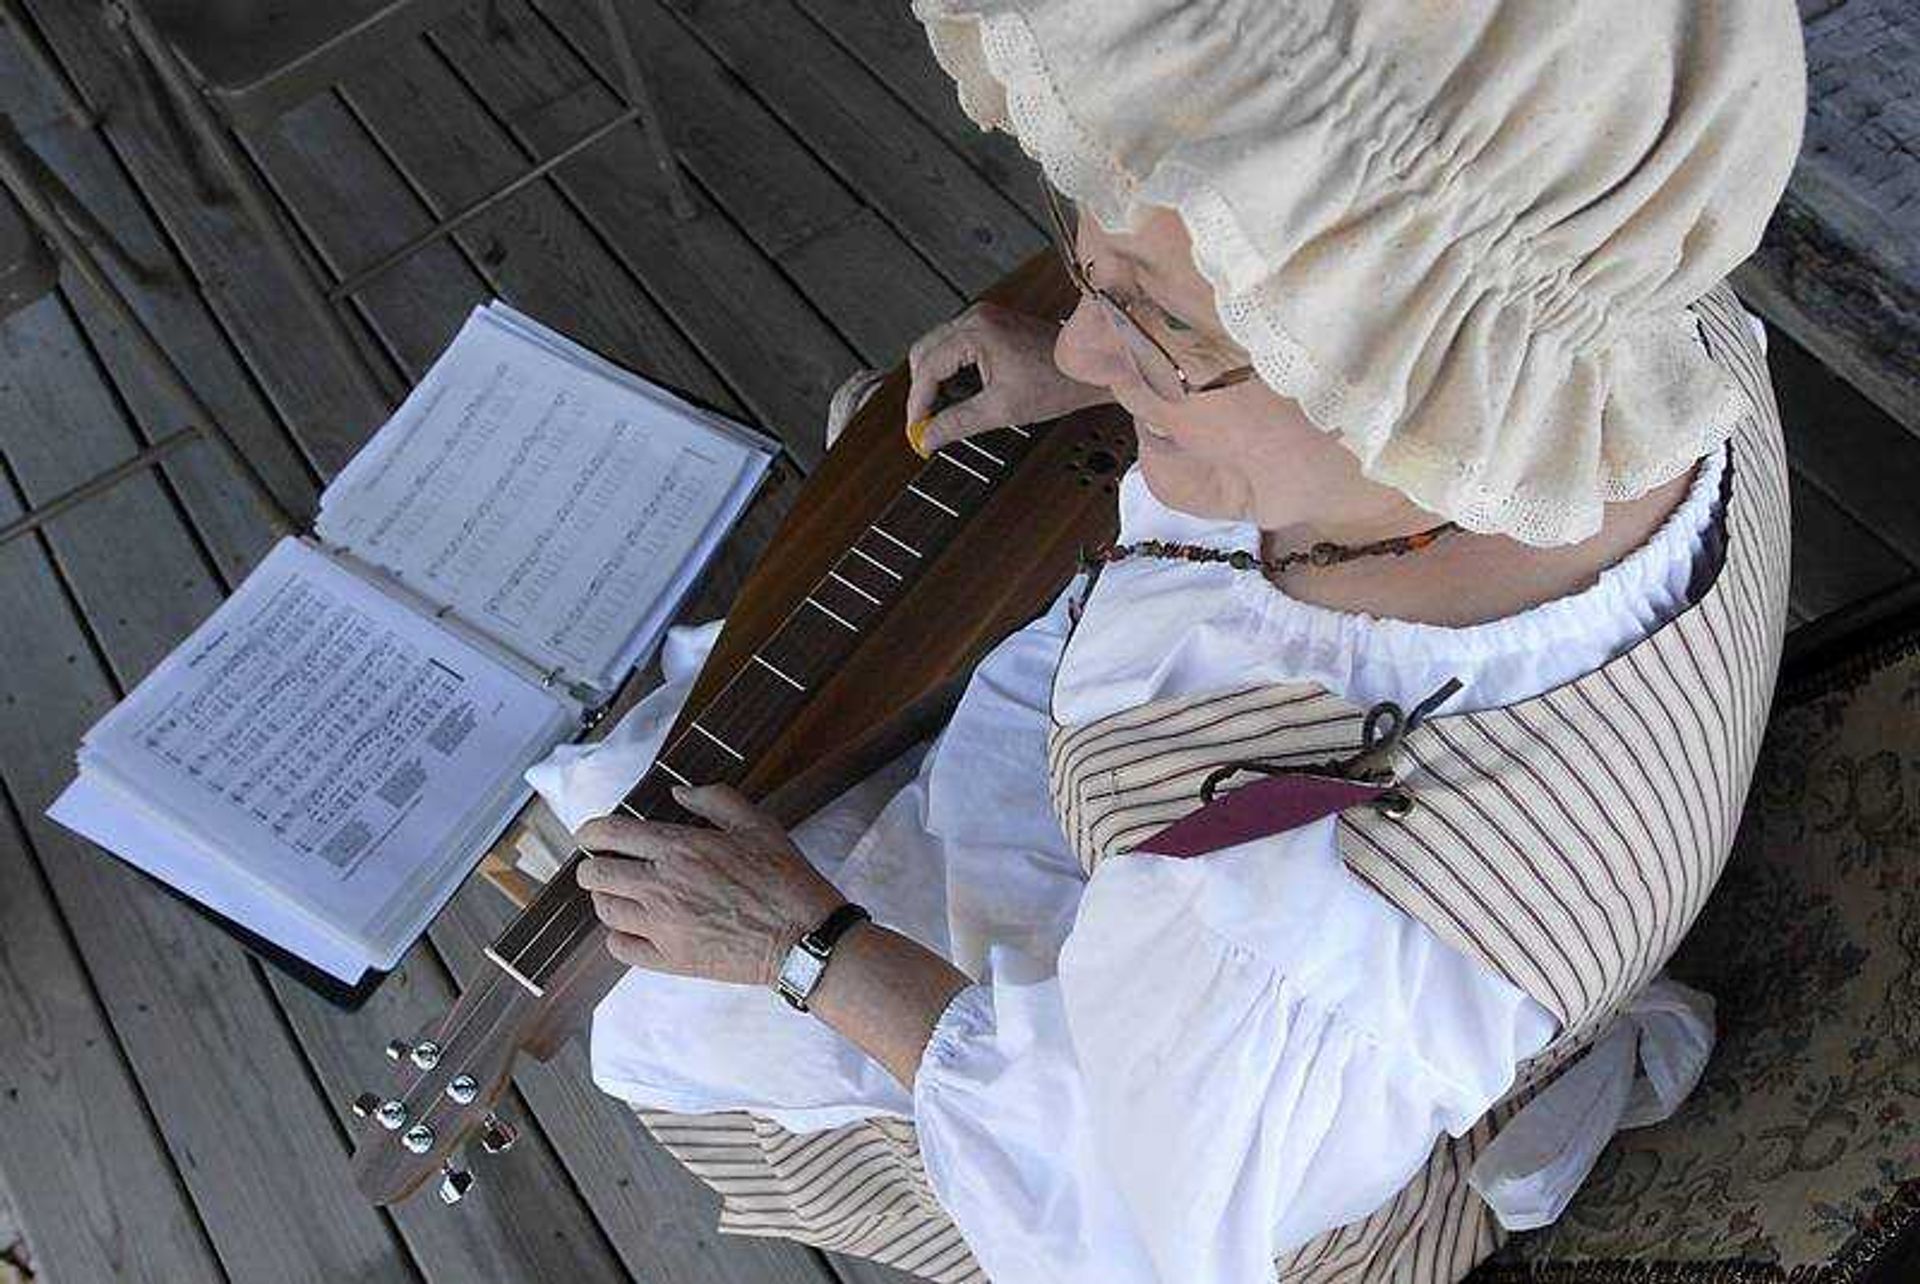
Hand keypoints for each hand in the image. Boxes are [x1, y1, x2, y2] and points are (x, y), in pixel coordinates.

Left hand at [574, 784, 845, 986]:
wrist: (803, 936)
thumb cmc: (784, 878)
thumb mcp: (757, 824)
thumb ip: (714, 799)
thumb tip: (678, 794)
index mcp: (680, 847)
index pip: (609, 834)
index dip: (591, 831)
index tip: (591, 834)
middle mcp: (661, 886)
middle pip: (595, 874)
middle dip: (594, 866)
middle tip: (605, 866)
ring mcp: (662, 926)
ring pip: (605, 910)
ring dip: (607, 898)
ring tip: (622, 895)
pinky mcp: (670, 959)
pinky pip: (620, 948)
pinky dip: (619, 935)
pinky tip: (634, 928)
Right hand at [905, 302, 1108, 452]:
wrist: (1089, 369)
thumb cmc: (1058, 382)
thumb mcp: (1001, 410)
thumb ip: (957, 424)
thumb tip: (928, 437)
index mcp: (976, 333)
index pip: (927, 368)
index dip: (917, 403)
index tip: (917, 429)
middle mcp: (976, 318)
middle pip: (924, 353)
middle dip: (922, 391)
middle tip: (927, 423)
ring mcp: (984, 318)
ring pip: (937, 349)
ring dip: (937, 381)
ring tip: (947, 411)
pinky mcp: (992, 325)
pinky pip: (956, 346)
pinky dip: (952, 371)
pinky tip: (964, 394)